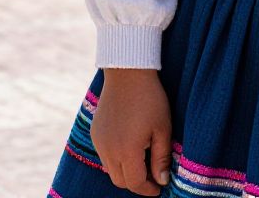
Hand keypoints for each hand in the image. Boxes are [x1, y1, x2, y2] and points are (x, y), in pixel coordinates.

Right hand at [90, 69, 171, 195]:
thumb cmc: (150, 98)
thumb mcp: (162, 127)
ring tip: (143, 159)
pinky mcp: (95, 132)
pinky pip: (104, 154)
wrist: (128, 72)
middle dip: (137, 182)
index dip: (148, 189)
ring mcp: (99, 141)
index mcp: (126, 151)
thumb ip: (162, 157)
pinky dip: (116, 157)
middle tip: (153, 175)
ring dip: (125, 170)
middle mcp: (108, 150)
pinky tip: (130, 144)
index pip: (135, 183)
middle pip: (121, 180)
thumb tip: (162, 181)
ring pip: (111, 169)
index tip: (159, 188)